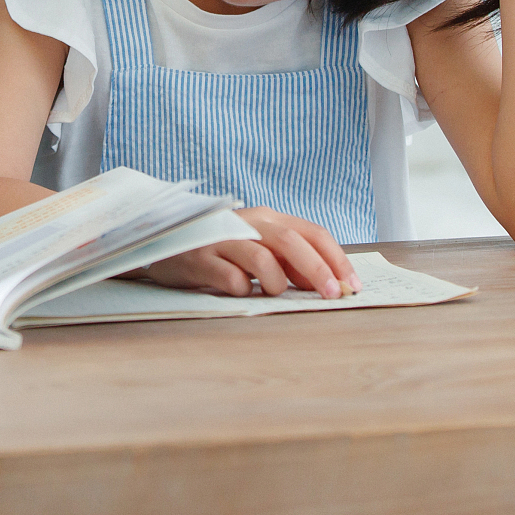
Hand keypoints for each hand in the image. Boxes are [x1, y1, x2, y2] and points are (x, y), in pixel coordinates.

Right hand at [143, 207, 359, 298]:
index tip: (351, 285)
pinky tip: (238, 292)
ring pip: (262, 259)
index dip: (335, 259)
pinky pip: (231, 279)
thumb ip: (289, 261)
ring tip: (272, 293)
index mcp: (267, 218)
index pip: (312, 233)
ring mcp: (222, 240)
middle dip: (318, 271)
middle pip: (291, 242)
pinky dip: (243, 291)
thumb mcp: (258, 248)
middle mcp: (247, 223)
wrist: (163, 241)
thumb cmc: (220, 249)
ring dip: (277, 283)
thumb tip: (324, 282)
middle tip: (332, 296)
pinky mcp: (199, 259)